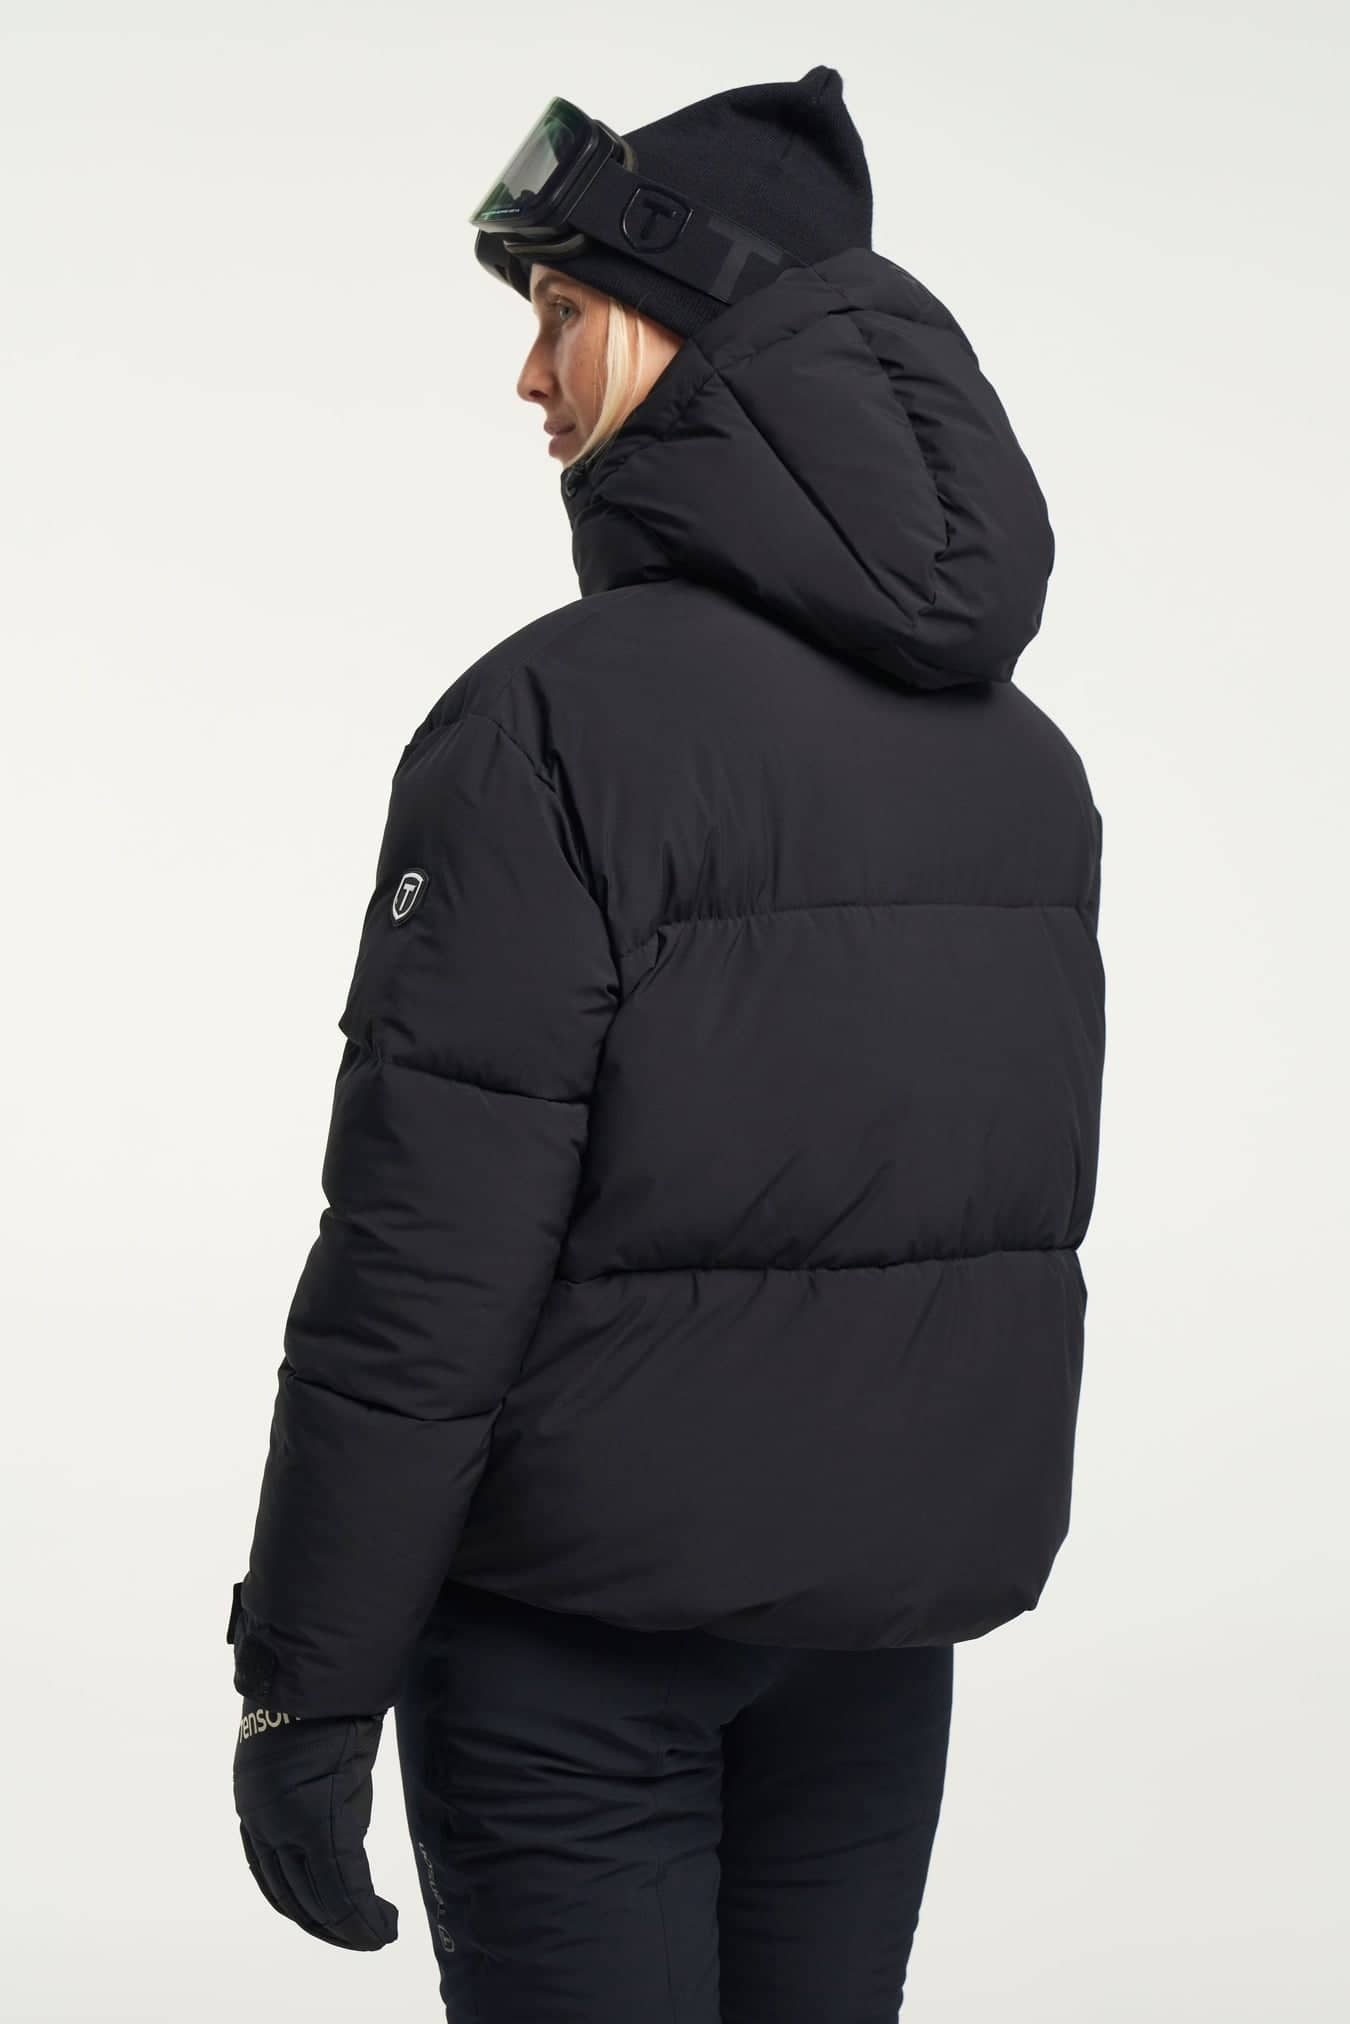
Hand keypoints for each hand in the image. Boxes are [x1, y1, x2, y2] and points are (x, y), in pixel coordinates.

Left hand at [232, 1703, 398, 1949]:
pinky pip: (343, 1886)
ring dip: (349, 1928)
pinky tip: (381, 1925)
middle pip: (294, 1897)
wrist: (318, 1672)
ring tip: (377, 1936)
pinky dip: (363, 1913)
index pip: (271, 1878)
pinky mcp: (319, 1823)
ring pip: (319, 1900)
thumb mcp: (303, 1750)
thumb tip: (335, 1805)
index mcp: (255, 1805)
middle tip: (363, 1939)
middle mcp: (264, 1822)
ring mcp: (288, 1826)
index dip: (300, 1907)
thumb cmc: (317, 1696)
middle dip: (328, 1927)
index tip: (329, 1921)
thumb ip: (309, 1785)